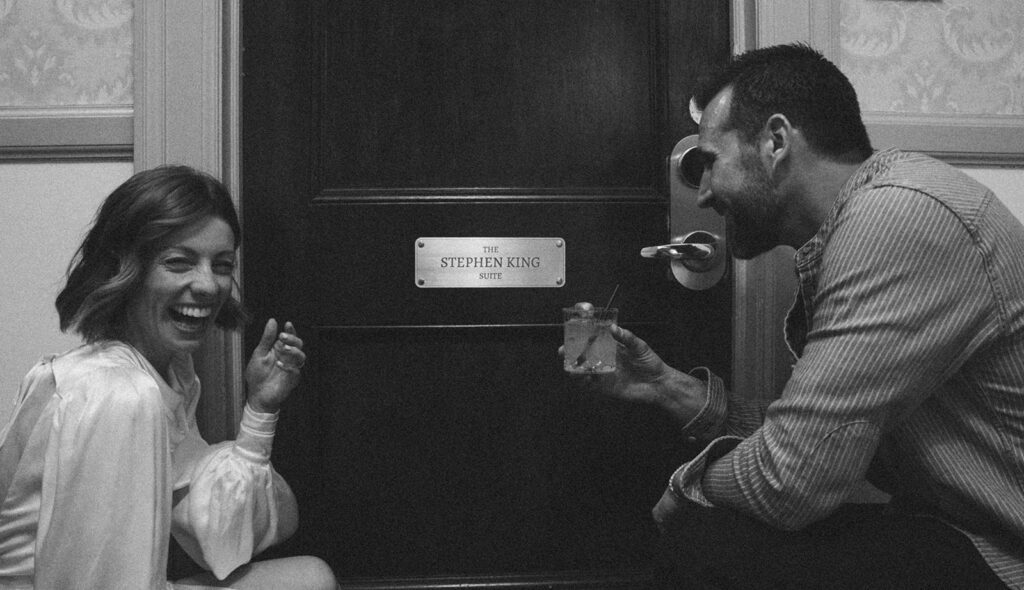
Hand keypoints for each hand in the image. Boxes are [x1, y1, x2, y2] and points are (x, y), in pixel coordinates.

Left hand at [245, 319, 305, 412]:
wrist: (256, 394)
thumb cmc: (257, 375)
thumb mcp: (259, 353)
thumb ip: (266, 338)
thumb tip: (272, 321)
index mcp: (280, 349)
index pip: (290, 337)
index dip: (291, 330)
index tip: (287, 324)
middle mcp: (288, 357)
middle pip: (299, 344)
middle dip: (293, 338)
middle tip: (282, 337)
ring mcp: (291, 368)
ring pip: (301, 356)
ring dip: (294, 351)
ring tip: (284, 348)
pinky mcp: (292, 379)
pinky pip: (296, 371)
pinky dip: (288, 366)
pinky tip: (279, 364)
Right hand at [561, 303, 705, 425]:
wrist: (659, 384)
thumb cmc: (651, 363)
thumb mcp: (639, 346)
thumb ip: (626, 337)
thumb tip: (613, 327)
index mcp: (612, 348)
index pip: (592, 340)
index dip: (581, 337)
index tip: (571, 332)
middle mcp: (605, 360)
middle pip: (583, 356)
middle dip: (571, 354)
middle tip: (563, 352)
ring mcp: (604, 374)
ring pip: (583, 371)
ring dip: (574, 369)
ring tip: (570, 367)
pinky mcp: (605, 387)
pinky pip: (590, 385)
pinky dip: (583, 382)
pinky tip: (583, 378)